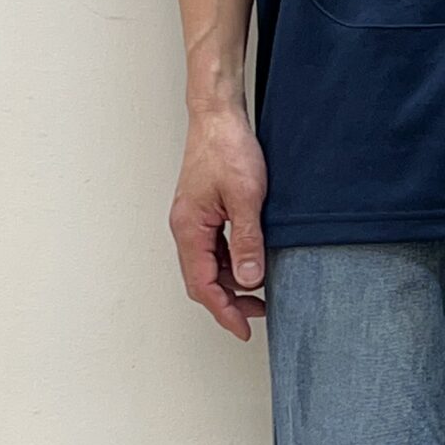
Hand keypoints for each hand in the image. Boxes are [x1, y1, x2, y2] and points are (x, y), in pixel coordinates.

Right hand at [170, 108, 268, 338]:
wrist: (218, 115)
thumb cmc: (226, 147)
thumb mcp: (246, 198)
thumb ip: (248, 241)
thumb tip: (249, 279)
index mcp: (189, 228)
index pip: (202, 285)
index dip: (224, 311)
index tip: (244, 328)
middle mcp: (186, 228)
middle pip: (201, 280)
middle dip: (228, 302)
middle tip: (258, 313)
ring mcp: (193, 220)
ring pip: (208, 266)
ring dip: (230, 283)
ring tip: (259, 291)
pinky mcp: (203, 211)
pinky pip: (214, 248)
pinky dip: (231, 263)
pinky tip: (251, 262)